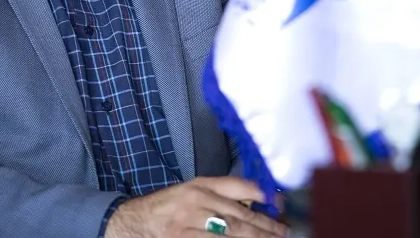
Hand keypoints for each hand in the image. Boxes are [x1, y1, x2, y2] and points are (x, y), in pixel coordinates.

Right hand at [103, 177, 288, 237]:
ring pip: (230, 233)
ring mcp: (189, 225)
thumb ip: (221, 193)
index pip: (236, 187)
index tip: (279, 204)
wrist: (134, 222)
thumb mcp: (192, 191)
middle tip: (285, 232)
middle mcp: (195, 203)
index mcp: (199, 186)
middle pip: (239, 216)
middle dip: (265, 227)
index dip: (261, 195)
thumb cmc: (168, 206)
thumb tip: (259, 200)